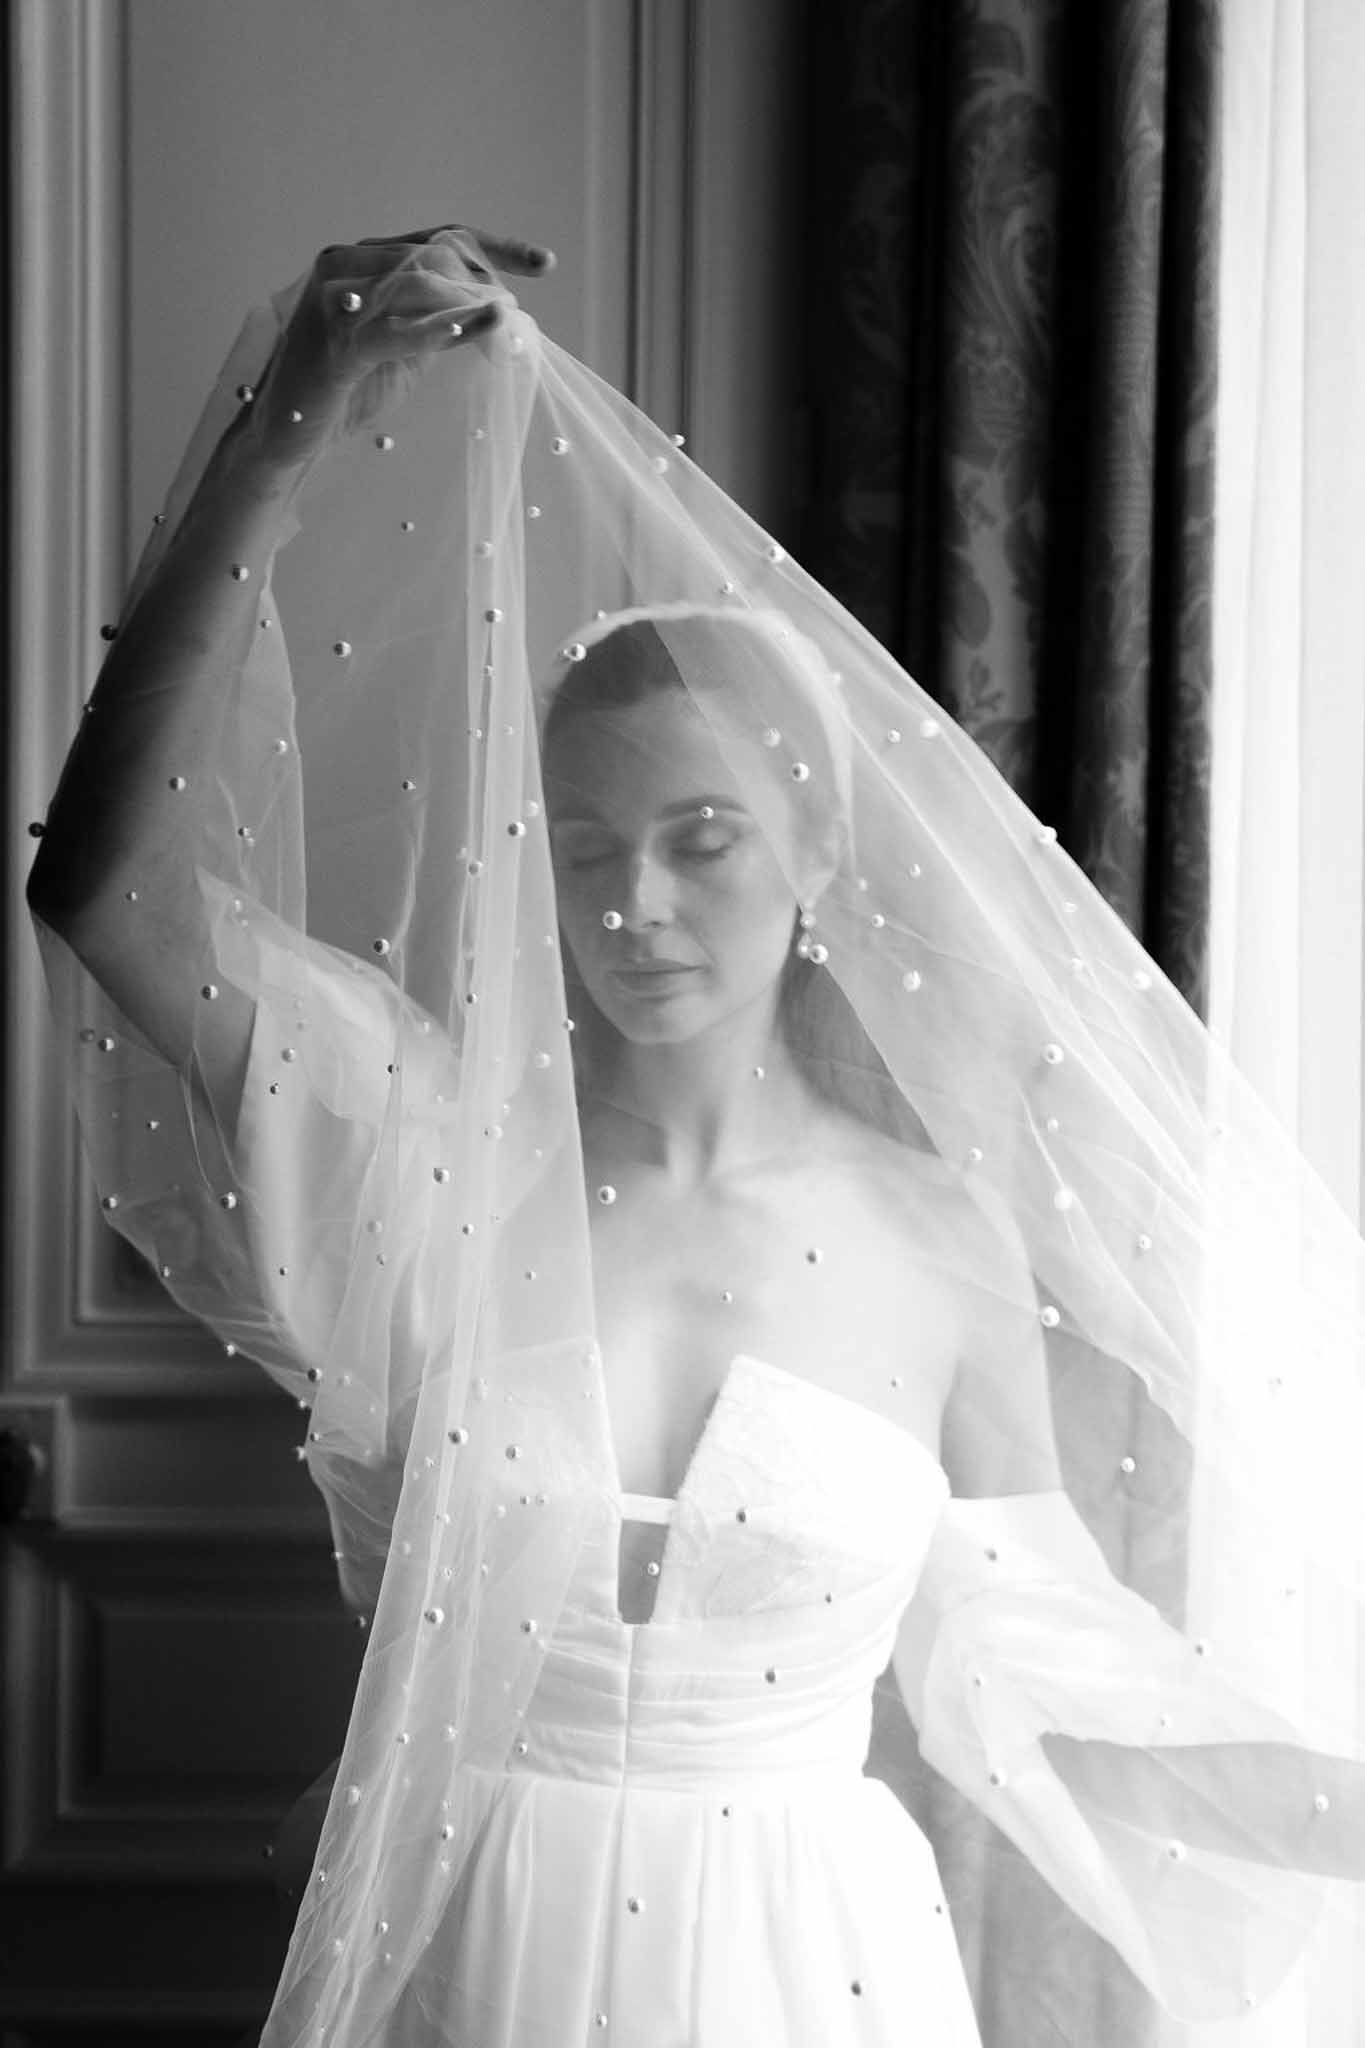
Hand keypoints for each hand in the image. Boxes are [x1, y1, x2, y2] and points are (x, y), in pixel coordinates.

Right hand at [246, 223, 555, 467]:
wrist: (286, 437)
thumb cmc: (345, 392)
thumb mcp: (402, 347)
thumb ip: (438, 319)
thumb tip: (497, 312)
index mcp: (363, 259)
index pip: (440, 236)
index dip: (496, 247)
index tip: (545, 263)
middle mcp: (346, 264)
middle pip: (435, 252)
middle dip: (486, 279)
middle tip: (518, 314)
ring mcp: (335, 298)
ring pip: (419, 282)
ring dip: (471, 302)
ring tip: (506, 323)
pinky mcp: (335, 341)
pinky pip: (399, 329)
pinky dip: (444, 328)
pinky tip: (483, 328)